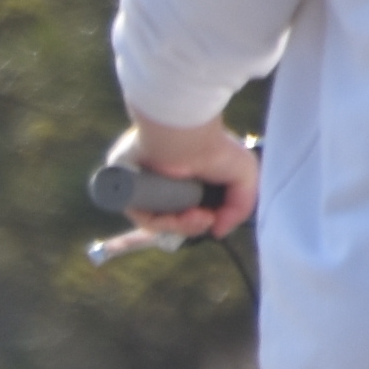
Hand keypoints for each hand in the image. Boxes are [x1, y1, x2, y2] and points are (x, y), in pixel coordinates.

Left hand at [109, 116, 261, 241]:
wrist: (187, 136)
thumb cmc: (217, 149)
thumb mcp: (244, 178)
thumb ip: (239, 208)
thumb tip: (218, 232)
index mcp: (186, 178)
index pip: (187, 211)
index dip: (199, 222)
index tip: (212, 220)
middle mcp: (164, 181)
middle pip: (172, 219)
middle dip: (191, 226)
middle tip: (206, 218)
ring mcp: (144, 183)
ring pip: (155, 220)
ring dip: (178, 227)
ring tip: (194, 216)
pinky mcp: (123, 183)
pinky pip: (136, 212)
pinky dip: (156, 222)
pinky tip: (174, 217)